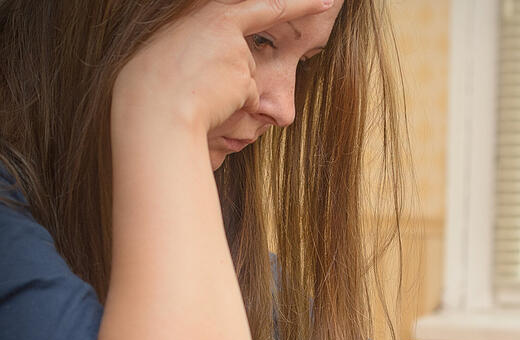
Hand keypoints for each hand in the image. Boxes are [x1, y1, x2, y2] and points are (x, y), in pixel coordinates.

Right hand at [113, 0, 332, 133]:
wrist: (154, 108)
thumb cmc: (152, 83)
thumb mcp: (173, 48)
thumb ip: (206, 44)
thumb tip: (236, 65)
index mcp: (207, 11)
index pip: (262, 5)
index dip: (299, 3)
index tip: (326, 0)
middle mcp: (226, 25)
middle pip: (248, 55)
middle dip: (238, 69)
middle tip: (215, 73)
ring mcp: (238, 52)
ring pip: (247, 79)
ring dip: (229, 91)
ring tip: (198, 92)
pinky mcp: (247, 79)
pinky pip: (248, 98)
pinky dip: (233, 106)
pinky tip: (210, 103)